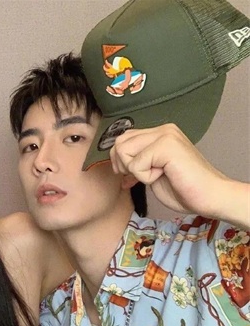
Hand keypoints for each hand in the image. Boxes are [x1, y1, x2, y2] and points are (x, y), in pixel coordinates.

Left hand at [110, 123, 229, 217]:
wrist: (209, 196)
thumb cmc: (183, 188)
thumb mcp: (151, 172)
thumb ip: (137, 163)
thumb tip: (115, 165)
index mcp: (159, 133)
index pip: (123, 139)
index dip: (121, 161)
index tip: (131, 177)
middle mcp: (162, 129)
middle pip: (119, 143)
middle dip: (123, 165)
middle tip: (141, 177)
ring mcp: (165, 135)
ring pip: (123, 151)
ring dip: (134, 170)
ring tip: (155, 175)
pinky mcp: (166, 146)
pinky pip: (135, 164)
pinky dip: (145, 177)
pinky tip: (163, 176)